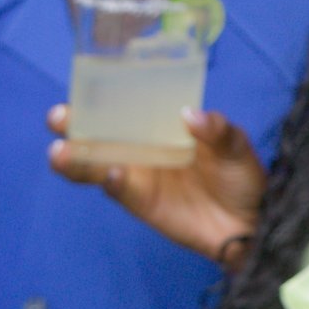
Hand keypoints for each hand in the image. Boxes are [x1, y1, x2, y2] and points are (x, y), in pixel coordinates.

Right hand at [47, 104, 264, 263]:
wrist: (249, 221)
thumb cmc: (242, 175)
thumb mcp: (235, 145)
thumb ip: (217, 130)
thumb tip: (190, 114)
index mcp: (162, 124)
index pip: (126, 106)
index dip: (101, 97)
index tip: (82, 88)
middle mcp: (143, 147)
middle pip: (99, 134)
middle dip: (74, 126)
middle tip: (59, 118)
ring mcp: (138, 175)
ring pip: (95, 164)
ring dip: (76, 158)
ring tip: (61, 152)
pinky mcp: (140, 202)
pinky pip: (119, 190)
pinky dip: (111, 182)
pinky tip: (111, 174)